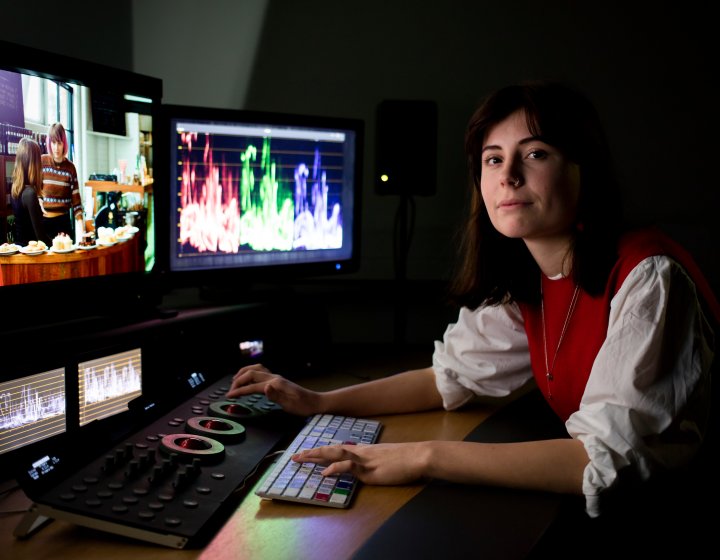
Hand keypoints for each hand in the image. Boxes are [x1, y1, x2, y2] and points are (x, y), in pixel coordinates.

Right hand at [227, 364, 321, 415]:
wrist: (315, 402)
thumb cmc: (304, 406)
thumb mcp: (290, 405)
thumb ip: (276, 396)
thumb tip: (265, 387)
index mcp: (276, 384)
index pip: (252, 386)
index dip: (240, 391)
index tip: (229, 396)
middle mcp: (275, 378)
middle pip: (251, 373)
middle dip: (238, 381)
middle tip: (230, 391)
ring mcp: (276, 377)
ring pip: (256, 369)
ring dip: (244, 373)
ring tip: (235, 381)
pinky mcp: (278, 380)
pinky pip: (261, 372)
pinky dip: (251, 373)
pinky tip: (249, 379)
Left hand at [292, 442, 429, 485]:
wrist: (419, 456)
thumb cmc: (406, 459)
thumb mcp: (385, 459)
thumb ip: (372, 463)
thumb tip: (364, 469)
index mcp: (364, 451)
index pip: (338, 449)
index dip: (322, 451)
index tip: (308, 452)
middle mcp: (361, 453)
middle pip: (332, 450)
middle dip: (312, 453)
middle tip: (294, 456)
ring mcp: (364, 460)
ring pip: (335, 454)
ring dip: (317, 456)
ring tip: (302, 458)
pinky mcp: (370, 470)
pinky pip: (349, 467)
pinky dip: (335, 468)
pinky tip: (325, 472)